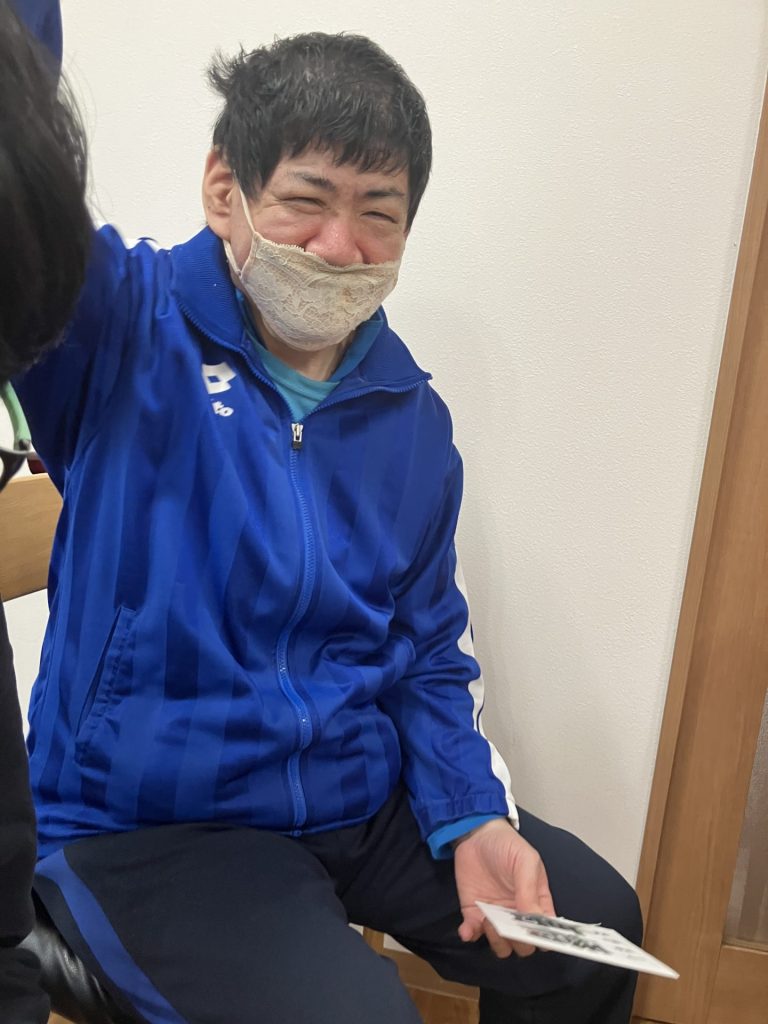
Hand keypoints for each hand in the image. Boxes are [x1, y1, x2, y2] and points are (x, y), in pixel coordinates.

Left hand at [454, 818, 554, 957]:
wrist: (475, 833)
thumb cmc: (506, 845)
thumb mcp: (525, 860)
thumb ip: (529, 889)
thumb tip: (534, 918)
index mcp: (537, 903)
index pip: (545, 932)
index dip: (542, 938)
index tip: (534, 935)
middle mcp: (517, 914)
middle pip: (524, 945)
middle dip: (517, 941)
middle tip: (506, 925)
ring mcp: (495, 916)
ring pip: (501, 946)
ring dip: (495, 941)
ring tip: (487, 921)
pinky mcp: (473, 913)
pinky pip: (473, 934)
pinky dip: (470, 935)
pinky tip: (468, 928)